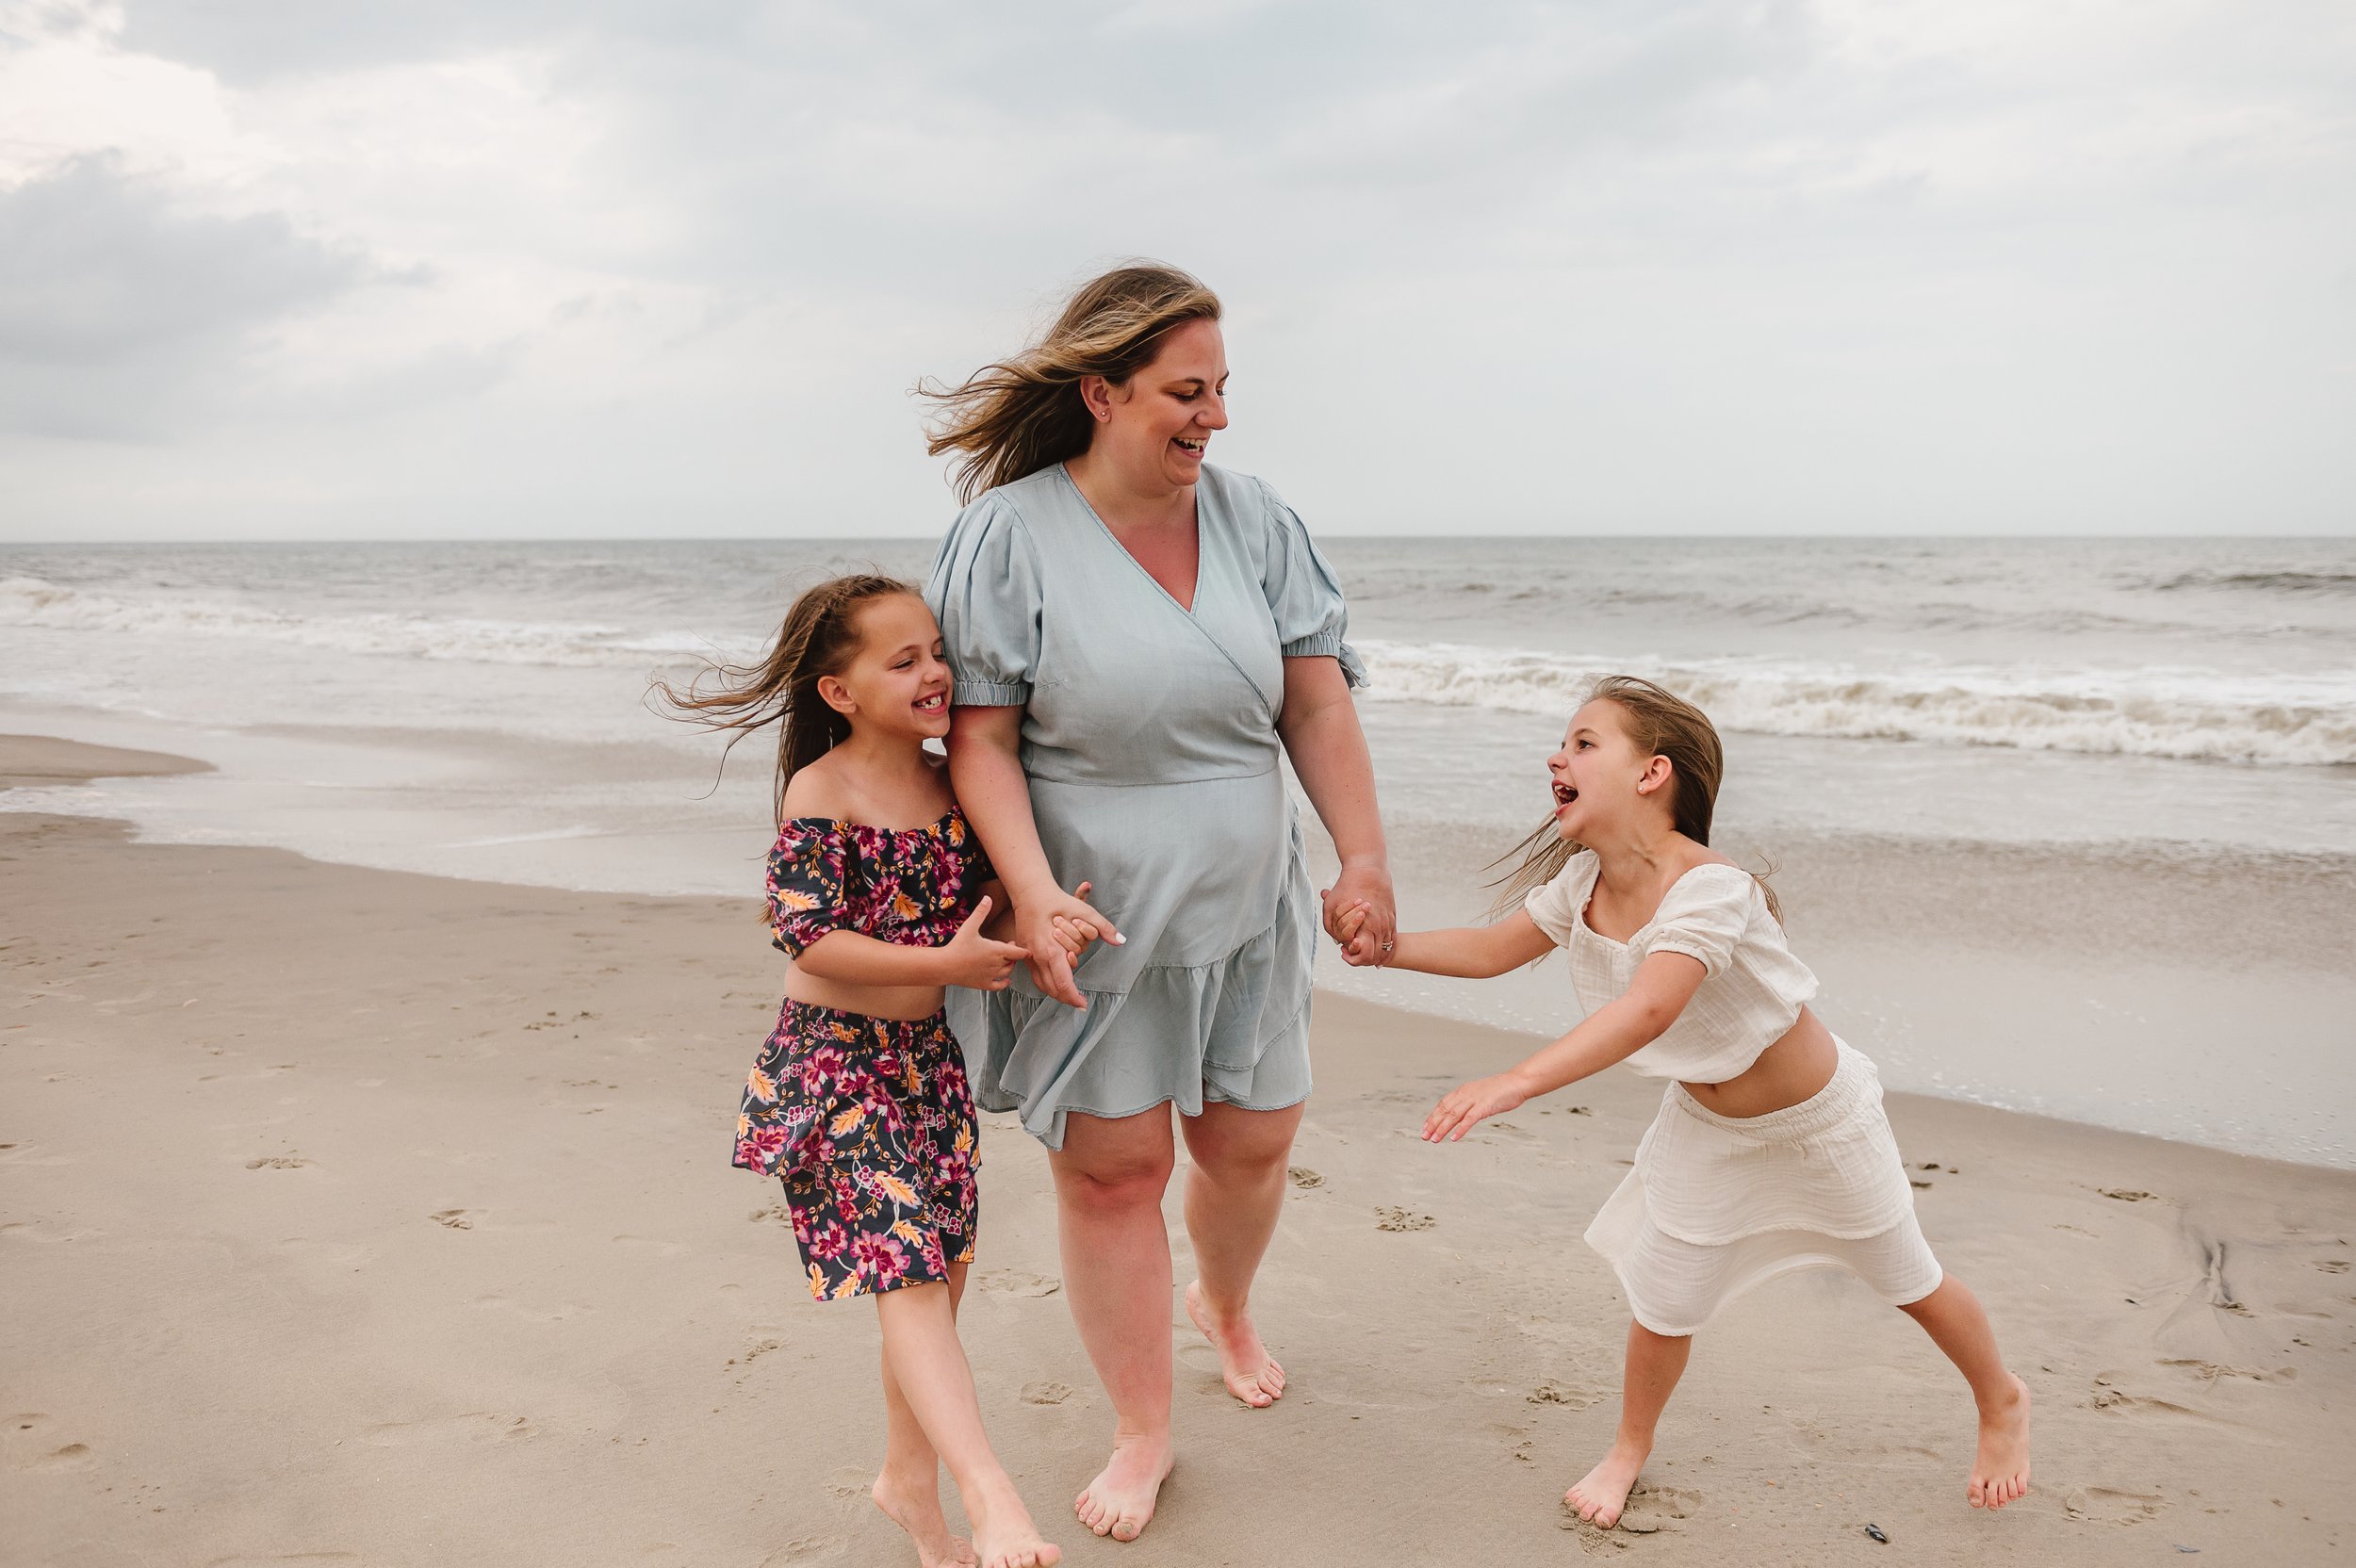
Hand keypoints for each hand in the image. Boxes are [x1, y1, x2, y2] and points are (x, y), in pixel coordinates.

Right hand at [940, 897, 1030, 990]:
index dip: (1023, 951)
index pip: (1018, 952)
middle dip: (1013, 955)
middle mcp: (996, 964)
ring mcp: (990, 975)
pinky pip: (998, 986)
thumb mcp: (969, 926)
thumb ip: (981, 912)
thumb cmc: (957, 946)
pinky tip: (1005, 980)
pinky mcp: (983, 984)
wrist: (945, 966)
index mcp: (996, 950)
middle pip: (1012, 961)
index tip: (1026, 949)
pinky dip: (1004, 983)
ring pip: (1007, 972)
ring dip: (1009, 967)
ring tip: (1007, 961)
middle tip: (1009, 947)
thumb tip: (988, 898)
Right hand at [1014, 881, 1122, 1008]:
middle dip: (1067, 998)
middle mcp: (1038, 957)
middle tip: (1079, 1002)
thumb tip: (1121, 940)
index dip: (1074, 997)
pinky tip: (1055, 982)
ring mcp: (1028, 956)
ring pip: (1042, 985)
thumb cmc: (1057, 901)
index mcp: (1051, 951)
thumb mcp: (1084, 911)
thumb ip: (1103, 928)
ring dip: (1056, 993)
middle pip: (1052, 989)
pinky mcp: (1024, 953)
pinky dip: (1046, 984)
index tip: (1084, 1004)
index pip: (1064, 984)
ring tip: (1070, 994)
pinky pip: (1035, 976)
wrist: (1030, 893)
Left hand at [1049, 881, 1102, 959]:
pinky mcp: (1061, 961)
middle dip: (1071, 933)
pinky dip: (1067, 960)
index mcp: (1086, 930)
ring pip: (1075, 953)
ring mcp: (1071, 952)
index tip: (1075, 919)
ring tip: (1053, 931)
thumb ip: (1080, 895)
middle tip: (1058, 923)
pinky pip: (1069, 965)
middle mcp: (1081, 943)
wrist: (1038, 917)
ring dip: (1065, 942)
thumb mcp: (1068, 903)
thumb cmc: (1055, 910)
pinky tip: (1061, 955)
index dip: (1084, 928)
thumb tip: (1087, 884)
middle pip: (1083, 943)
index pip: (1092, 933)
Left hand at [1321, 863, 1394, 964]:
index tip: (1344, 952)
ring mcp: (1388, 923)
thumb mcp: (1330, 907)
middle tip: (1353, 952)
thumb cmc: (1347, 888)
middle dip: (1363, 959)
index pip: (1363, 956)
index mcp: (1365, 927)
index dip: (1352, 958)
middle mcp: (1379, 927)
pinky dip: (1385, 946)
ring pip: (1386, 949)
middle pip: (1375, 956)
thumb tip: (1338, 941)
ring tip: (1364, 951)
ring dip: (1376, 954)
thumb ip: (1331, 926)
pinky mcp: (1393, 917)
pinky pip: (1392, 939)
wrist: (1368, 871)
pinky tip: (1377, 947)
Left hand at [1422, 1072, 1529, 1142]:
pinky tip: (1454, 1138)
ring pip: (1453, 1116)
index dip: (1432, 1116)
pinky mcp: (1484, 1106)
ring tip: (1434, 1139)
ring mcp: (1475, 1100)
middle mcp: (1465, 1094)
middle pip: (1444, 1111)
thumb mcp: (1480, 1094)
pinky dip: (1460, 1129)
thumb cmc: (1501, 1090)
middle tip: (1424, 1136)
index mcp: (1463, 1090)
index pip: (1443, 1104)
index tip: (1425, 1127)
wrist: (1517, 1082)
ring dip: (1442, 1129)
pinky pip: (1469, 1120)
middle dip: (1433, 1124)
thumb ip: (1469, 1102)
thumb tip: (1461, 1114)